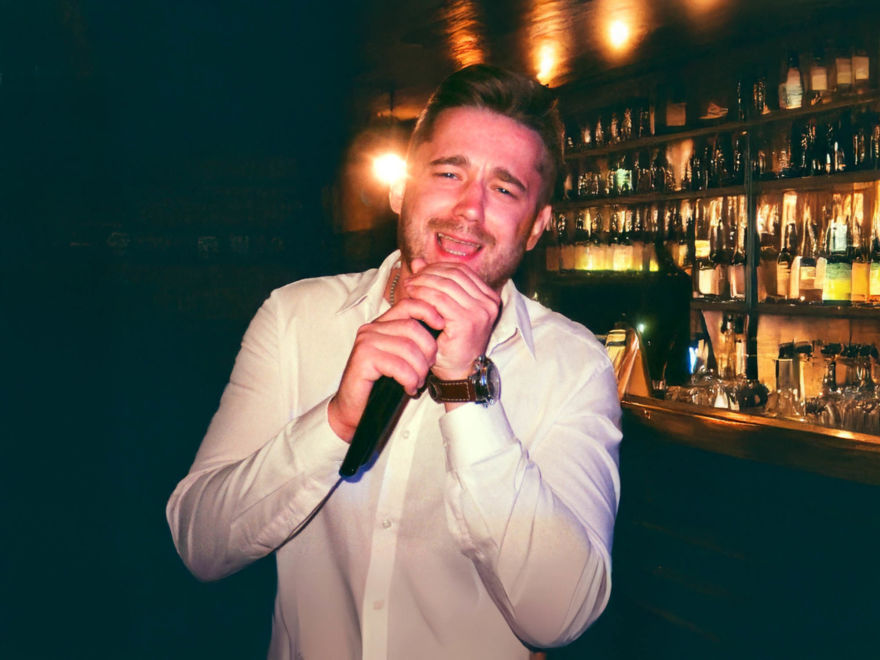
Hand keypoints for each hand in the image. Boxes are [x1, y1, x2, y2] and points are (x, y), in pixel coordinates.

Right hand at [328, 297, 444, 441]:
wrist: (354, 408)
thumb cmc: (380, 384)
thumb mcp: (400, 358)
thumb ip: (412, 341)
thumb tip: (439, 328)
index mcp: (381, 324)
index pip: (408, 305)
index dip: (428, 311)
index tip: (441, 325)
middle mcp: (371, 328)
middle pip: (412, 328)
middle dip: (428, 351)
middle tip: (427, 371)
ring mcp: (366, 342)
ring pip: (408, 348)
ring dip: (419, 370)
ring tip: (417, 383)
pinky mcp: (363, 358)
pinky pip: (399, 366)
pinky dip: (410, 380)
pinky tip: (409, 388)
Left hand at [402, 259, 500, 380]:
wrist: (459, 373)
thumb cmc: (452, 343)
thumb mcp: (444, 308)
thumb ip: (435, 283)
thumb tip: (418, 261)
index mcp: (489, 297)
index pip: (461, 271)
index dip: (438, 267)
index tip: (419, 270)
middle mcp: (489, 302)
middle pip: (454, 274)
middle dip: (429, 273)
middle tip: (411, 277)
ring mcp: (480, 311)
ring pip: (445, 284)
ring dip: (423, 282)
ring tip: (409, 286)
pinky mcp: (467, 321)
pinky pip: (440, 299)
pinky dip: (423, 294)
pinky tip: (411, 296)